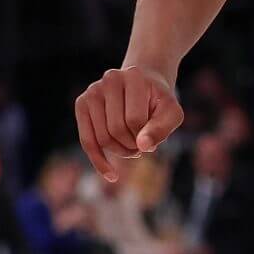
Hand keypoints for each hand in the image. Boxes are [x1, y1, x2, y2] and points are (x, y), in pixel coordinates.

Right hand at [75, 64, 184, 182]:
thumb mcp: (171, 113)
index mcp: (133, 77)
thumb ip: (162, 128)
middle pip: (116, 130)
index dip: (145, 136)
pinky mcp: (82, 103)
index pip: (134, 120)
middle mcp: (109, 79)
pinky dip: (99, 161)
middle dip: (132, 145)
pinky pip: (87, 140)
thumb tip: (143, 147)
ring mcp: (92, 91)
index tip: (152, 138)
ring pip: (102, 137)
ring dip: (121, 151)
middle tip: (142, 147)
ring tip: (133, 148)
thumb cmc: (159, 102)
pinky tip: (111, 176)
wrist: (145, 84)